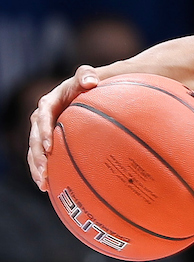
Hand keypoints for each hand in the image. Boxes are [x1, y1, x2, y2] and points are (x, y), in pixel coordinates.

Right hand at [27, 65, 99, 190]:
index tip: (49, 147)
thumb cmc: (89, 84)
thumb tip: (91, 81)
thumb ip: (86, 75)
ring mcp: (44, 132)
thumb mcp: (87, 76)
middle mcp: (41, 119)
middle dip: (37, 157)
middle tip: (45, 172)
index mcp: (48, 104)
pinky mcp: (49, 142)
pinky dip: (44, 171)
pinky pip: (43, 157)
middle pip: (34, 140)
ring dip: (37, 168)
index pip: (42, 118)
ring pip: (34, 152)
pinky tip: (49, 186)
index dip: (43, 132)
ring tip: (43, 184)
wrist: (88, 92)